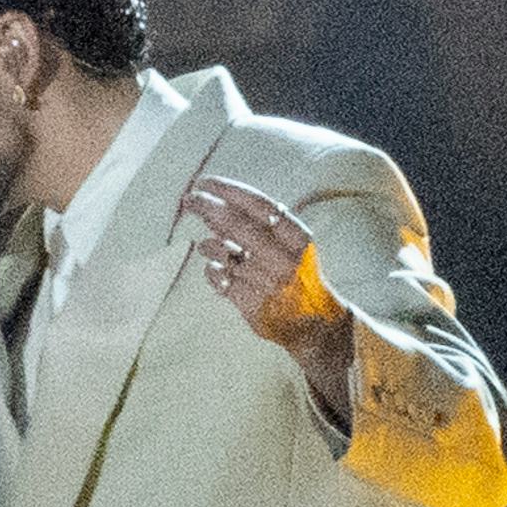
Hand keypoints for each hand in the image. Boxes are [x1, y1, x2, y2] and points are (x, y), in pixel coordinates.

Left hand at [176, 176, 351, 413]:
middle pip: (238, 225)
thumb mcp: (292, 246)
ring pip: (225, 254)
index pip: (259, 205)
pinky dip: (211, 271)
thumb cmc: (297, 274)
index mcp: (299, 238)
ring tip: (206, 245)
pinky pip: (220, 281)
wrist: (317, 324)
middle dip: (208, 207)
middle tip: (189, 199)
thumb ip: (260, 226)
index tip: (204, 182)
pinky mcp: (254, 306)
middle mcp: (286, 259)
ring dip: (209, 245)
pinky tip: (214, 269)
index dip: (228, 190)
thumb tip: (215, 202)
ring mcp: (269, 284)